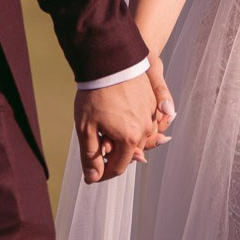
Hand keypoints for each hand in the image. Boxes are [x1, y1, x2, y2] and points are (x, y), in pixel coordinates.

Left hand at [74, 60, 173, 183]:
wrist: (110, 61)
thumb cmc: (95, 94)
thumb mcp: (85, 128)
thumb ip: (91, 156)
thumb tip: (93, 178)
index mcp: (130, 139)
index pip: (118, 167)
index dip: (103, 172)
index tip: (92, 172)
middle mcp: (146, 129)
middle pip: (130, 152)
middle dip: (113, 153)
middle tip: (97, 143)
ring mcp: (152, 114)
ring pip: (139, 137)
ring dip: (124, 138)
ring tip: (107, 127)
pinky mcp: (153, 102)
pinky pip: (146, 121)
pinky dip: (134, 124)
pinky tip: (120, 116)